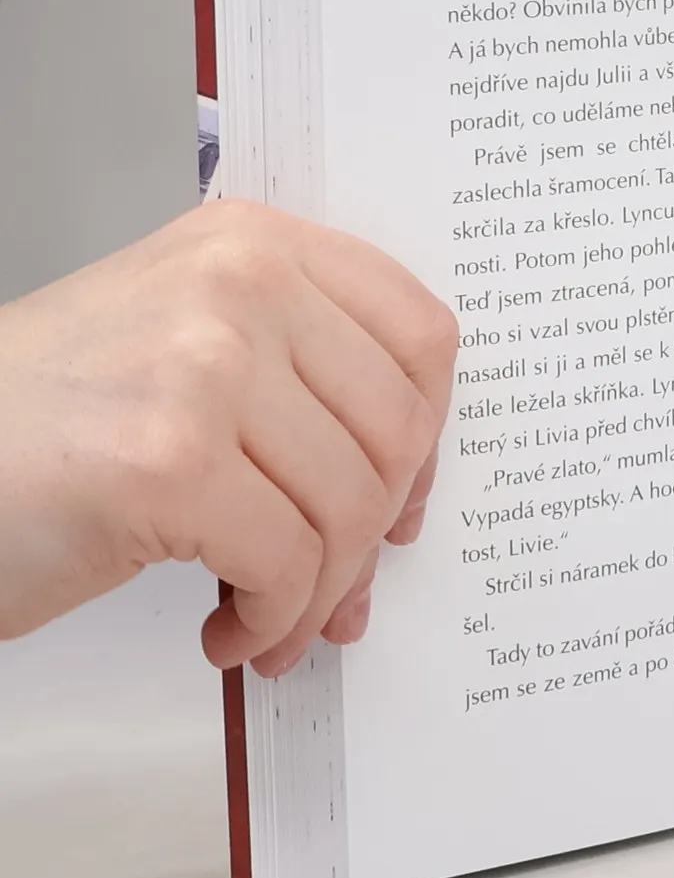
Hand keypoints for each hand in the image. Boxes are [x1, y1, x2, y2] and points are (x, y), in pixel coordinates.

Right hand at [0, 199, 456, 673]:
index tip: (403, 492)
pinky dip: (272, 620)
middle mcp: (238, 286)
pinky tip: (230, 633)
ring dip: (320, 593)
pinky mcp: (168, 463)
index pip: (421, 334)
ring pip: (350, 506)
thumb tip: (409, 490)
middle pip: (398, 429)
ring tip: (275, 619)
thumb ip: (302, 378)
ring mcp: (203, 367)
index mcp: (254, 244)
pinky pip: (288, 565)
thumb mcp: (185, 342)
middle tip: (335, 584)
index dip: (429, 433)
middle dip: (375, 532)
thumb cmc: (40, 420)